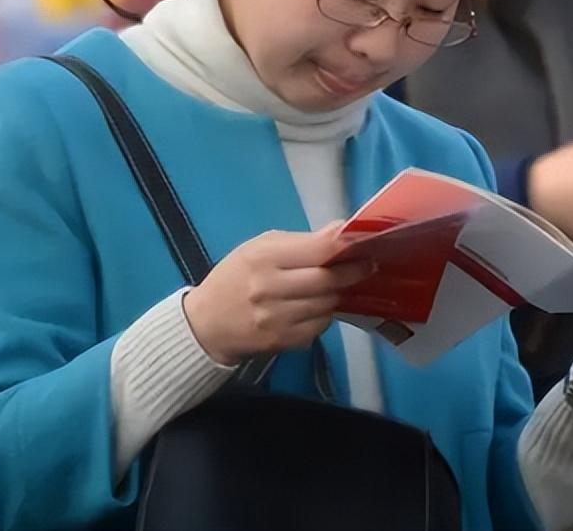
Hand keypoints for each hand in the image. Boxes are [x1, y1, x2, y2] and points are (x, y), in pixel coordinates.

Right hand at [182, 223, 375, 365]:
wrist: (206, 324)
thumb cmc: (235, 277)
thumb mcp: (257, 248)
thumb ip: (300, 242)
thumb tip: (340, 232)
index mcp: (263, 257)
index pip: (318, 250)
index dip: (345, 246)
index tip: (363, 242)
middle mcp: (270, 288)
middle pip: (328, 280)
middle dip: (353, 271)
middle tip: (366, 265)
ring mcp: (277, 318)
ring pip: (327, 304)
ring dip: (337, 293)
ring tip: (338, 285)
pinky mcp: (283, 342)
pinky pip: (319, 326)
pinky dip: (324, 315)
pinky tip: (316, 307)